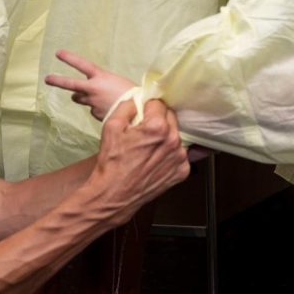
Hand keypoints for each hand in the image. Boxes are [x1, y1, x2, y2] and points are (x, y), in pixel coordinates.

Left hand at [45, 50, 133, 120]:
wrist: (138, 112)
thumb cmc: (133, 93)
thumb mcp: (119, 82)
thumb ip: (105, 84)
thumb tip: (99, 91)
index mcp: (101, 77)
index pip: (82, 65)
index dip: (70, 58)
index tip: (58, 53)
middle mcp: (93, 89)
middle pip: (71, 84)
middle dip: (58, 81)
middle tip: (47, 79)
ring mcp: (93, 103)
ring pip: (79, 99)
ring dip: (79, 97)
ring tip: (83, 96)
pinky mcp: (96, 114)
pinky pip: (93, 110)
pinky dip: (97, 109)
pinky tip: (108, 108)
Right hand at [90, 99, 188, 221]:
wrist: (114, 194)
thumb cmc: (112, 162)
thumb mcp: (111, 126)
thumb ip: (127, 106)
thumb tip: (137, 99)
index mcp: (157, 127)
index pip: (158, 103)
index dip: (147, 106)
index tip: (142, 112)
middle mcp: (173, 141)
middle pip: (170, 117)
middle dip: (158, 119)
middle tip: (144, 130)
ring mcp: (180, 158)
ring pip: (176, 135)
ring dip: (165, 136)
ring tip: (149, 147)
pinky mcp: (182, 171)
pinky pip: (180, 153)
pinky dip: (170, 153)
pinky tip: (156, 159)